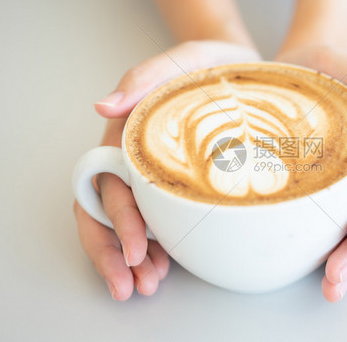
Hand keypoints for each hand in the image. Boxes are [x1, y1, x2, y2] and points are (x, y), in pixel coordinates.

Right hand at [74, 41, 260, 299]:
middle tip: (134, 286)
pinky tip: (165, 267)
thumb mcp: (183, 60)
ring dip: (133, 259)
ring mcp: (154, 174)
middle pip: (108, 212)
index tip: (133, 251)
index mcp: (127, 136)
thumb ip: (143, 78)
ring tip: (148, 284)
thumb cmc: (211, 64)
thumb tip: (102, 107)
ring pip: (130, 223)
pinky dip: (156, 247)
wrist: (244, 69)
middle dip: (115, 253)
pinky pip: (158, 218)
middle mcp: (134, 159)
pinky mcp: (177, 183)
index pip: (105, 186)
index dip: (113, 222)